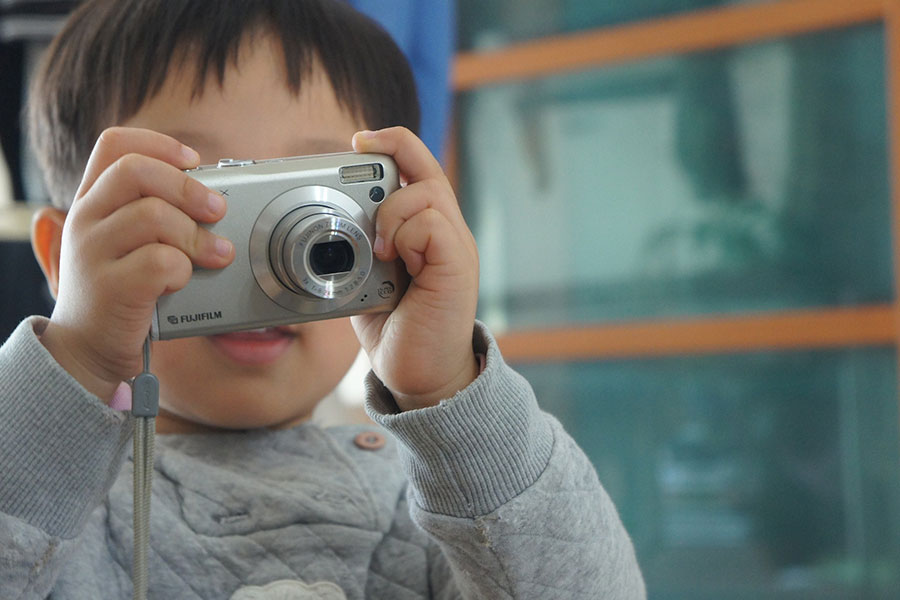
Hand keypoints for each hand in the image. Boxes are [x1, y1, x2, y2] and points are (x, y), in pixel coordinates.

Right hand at [38, 127, 233, 401]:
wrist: (90, 349)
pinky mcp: (111, 287)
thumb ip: (156, 212)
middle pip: (136, 171)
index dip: (160, 145)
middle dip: (188, 187)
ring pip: (152, 216)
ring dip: (196, 234)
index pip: (115, 145)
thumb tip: (215, 195)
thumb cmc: (123, 291)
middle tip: (218, 210)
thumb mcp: (129, 243)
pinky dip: (183, 269)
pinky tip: (182, 280)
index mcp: (91, 201)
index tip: (194, 160)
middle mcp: (85, 219)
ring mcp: (93, 253)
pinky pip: (160, 261)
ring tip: (216, 253)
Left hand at [350, 127, 479, 410]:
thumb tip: (327, 222)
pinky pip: (432, 224)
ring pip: (426, 192)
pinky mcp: (457, 266)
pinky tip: (392, 260)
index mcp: (428, 229)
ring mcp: (456, 248)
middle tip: (360, 163)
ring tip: (380, 247)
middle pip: (427, 167)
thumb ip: (362, 245)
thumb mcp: (368, 275)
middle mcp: (447, 232)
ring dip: (391, 212)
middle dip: (392, 154)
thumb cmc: (397, 326)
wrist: (420, 374)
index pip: (420, 168)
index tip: (359, 141)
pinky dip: (404, 235)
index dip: (393, 144)